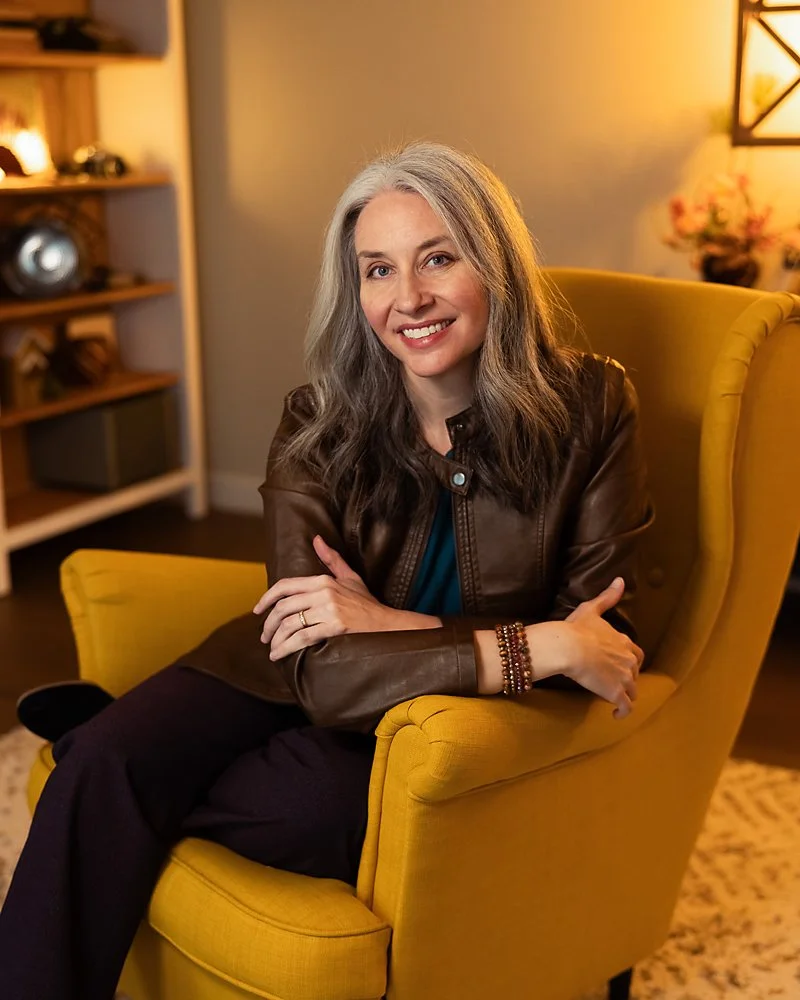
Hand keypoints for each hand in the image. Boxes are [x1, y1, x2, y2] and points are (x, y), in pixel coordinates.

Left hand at [253, 536, 430, 659]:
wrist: (387, 623)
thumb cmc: (367, 603)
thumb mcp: (350, 577)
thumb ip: (331, 559)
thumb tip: (316, 539)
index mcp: (323, 580)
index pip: (285, 586)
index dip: (266, 598)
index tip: (258, 611)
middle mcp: (323, 592)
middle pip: (283, 607)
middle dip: (269, 624)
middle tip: (264, 636)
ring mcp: (329, 610)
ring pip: (290, 623)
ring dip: (276, 638)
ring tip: (272, 648)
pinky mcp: (334, 627)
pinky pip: (302, 637)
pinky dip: (286, 647)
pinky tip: (279, 654)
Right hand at [559, 577, 643, 718]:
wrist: (569, 647)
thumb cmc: (577, 628)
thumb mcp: (592, 609)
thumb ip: (608, 597)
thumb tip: (620, 580)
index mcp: (623, 642)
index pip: (636, 654)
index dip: (630, 660)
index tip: (622, 664)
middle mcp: (628, 660)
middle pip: (634, 673)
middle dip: (628, 678)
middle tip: (615, 681)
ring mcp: (624, 678)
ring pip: (632, 690)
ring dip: (626, 694)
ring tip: (616, 698)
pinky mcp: (615, 693)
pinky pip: (625, 706)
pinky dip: (623, 712)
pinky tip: (617, 715)